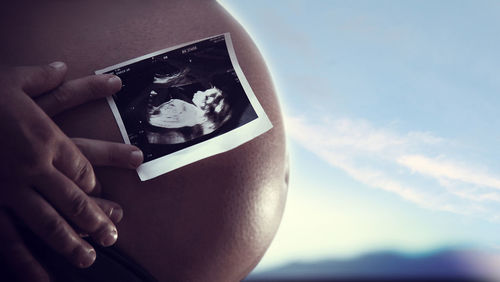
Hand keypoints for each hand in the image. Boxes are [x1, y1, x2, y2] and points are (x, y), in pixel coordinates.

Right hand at [0, 62, 142, 281]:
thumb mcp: (8, 79)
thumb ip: (38, 77)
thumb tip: (61, 66)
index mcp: (44, 136)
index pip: (82, 164)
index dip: (95, 178)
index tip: (100, 189)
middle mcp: (33, 166)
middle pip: (75, 197)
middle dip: (97, 217)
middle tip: (115, 233)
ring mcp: (9, 189)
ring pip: (49, 222)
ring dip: (72, 242)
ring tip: (91, 258)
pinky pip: (9, 239)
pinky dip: (26, 262)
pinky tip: (43, 279)